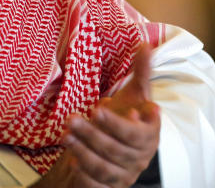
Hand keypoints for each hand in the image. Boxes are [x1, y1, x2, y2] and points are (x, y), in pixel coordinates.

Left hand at [37, 44, 159, 187]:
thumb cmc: (127, 117)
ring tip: (65, 136)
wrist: (116, 149)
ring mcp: (125, 174)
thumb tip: (145, 42)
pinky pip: (99, 186)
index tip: (100, 107)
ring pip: (106, 168)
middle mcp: (140, 157)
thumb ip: (141, 72)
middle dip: (93, 134)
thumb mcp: (134, 94)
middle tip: (71, 119)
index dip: (118, 123)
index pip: (136, 133)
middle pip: (117, 149)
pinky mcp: (110, 186)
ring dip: (84, 152)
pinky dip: (86, 177)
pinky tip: (72, 163)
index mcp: (149, 135)